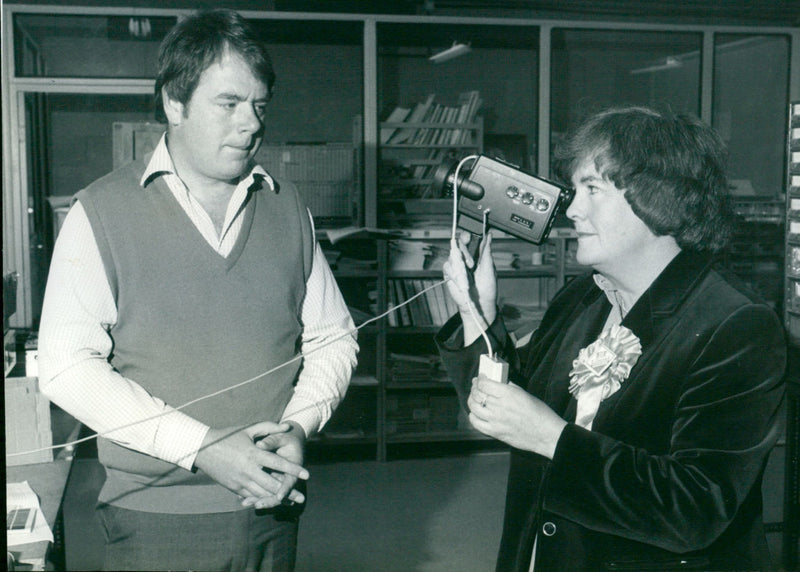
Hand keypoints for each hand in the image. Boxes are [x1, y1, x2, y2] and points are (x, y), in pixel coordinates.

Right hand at [193, 422, 308, 506]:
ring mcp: (240, 480)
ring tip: (290, 503)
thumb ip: (270, 427)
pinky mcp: (233, 487)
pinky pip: (250, 496)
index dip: (293, 469)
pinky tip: (272, 502)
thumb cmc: (228, 436)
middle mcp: (248, 469)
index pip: (277, 463)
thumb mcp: (249, 428)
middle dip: (288, 492)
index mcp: (253, 453)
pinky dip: (262, 499)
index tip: (306, 474)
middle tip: (302, 497)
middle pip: (272, 484)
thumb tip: (287, 426)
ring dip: (276, 499)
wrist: (202, 448)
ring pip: (261, 493)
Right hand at [443, 231, 496, 334]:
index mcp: (476, 255)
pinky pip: (447, 266)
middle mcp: (465, 258)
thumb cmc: (487, 286)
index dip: (467, 236)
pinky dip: (454, 271)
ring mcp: (456, 265)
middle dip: (463, 246)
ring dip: (461, 261)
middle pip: (458, 244)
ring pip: (453, 254)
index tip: (469, 236)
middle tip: (469, 252)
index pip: (469, 240)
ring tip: (469, 270)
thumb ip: (486, 252)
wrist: (478, 303)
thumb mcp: (489, 267)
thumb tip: (489, 235)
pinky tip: (461, 277)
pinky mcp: (449, 273)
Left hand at [467, 375, 566, 458]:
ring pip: (473, 407)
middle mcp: (499, 406)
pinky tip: (477, 413)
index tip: (480, 378)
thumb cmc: (540, 414)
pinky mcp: (495, 432)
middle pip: (477, 394)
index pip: (484, 384)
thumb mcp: (525, 394)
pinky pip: (476, 423)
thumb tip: (499, 382)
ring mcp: (495, 420)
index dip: (479, 379)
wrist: (546, 434)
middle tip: (476, 386)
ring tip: (475, 398)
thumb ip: (509, 387)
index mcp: (508, 394)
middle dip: (474, 388)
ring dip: (472, 400)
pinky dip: (473, 416)